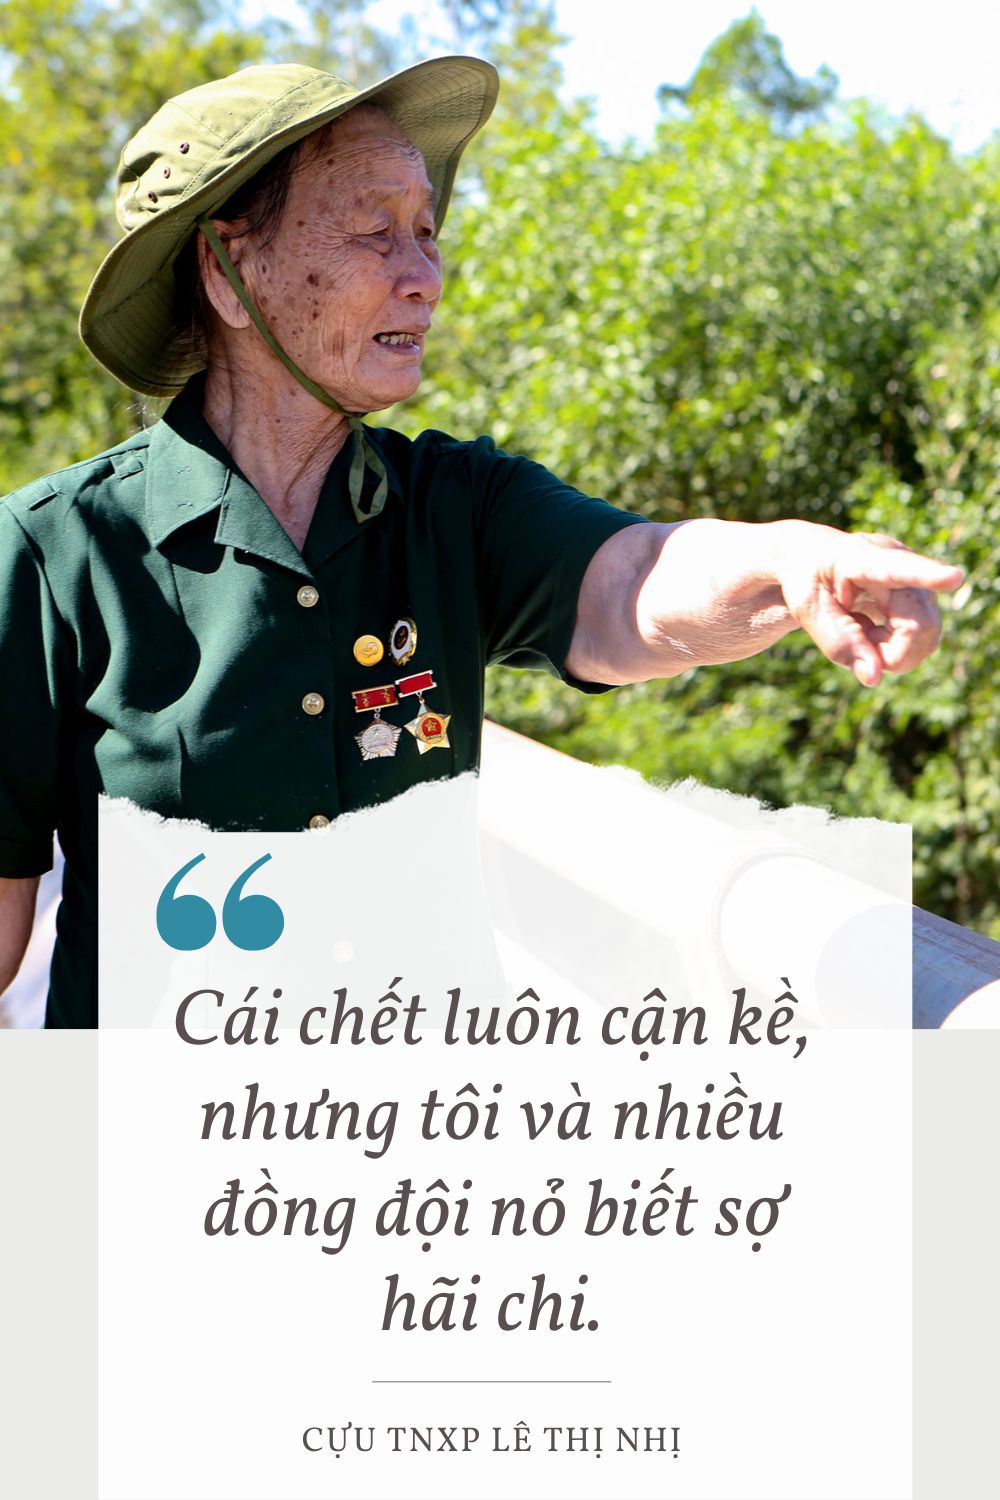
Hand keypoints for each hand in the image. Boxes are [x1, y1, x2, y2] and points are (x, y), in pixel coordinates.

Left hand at [776, 526, 964, 686]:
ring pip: (927, 638)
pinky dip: (896, 649)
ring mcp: (919, 582)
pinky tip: (875, 630)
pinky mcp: (926, 600)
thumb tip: (874, 678)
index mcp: (862, 557)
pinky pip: (925, 641)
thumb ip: (837, 642)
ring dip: (891, 651)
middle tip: (855, 635)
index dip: (927, 575)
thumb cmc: (809, 579)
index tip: (953, 578)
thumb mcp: (808, 609)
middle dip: (888, 652)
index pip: (898, 568)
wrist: (819, 560)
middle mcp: (902, 563)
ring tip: (862, 627)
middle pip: (919, 626)